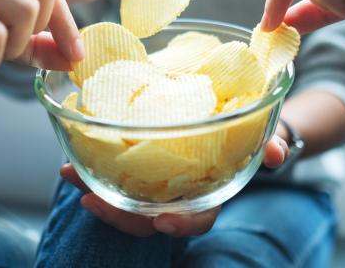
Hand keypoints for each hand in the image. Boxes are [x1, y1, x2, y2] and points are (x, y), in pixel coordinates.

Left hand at [59, 132, 286, 236]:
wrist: (233, 119)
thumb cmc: (249, 134)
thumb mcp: (263, 137)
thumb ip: (268, 145)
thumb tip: (276, 154)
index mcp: (209, 194)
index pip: (196, 220)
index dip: (179, 226)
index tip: (160, 222)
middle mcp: (180, 194)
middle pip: (148, 216)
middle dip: (118, 213)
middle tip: (89, 200)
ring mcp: (158, 181)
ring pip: (125, 197)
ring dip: (94, 189)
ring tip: (69, 174)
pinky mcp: (142, 164)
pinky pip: (115, 173)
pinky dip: (92, 169)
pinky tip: (72, 160)